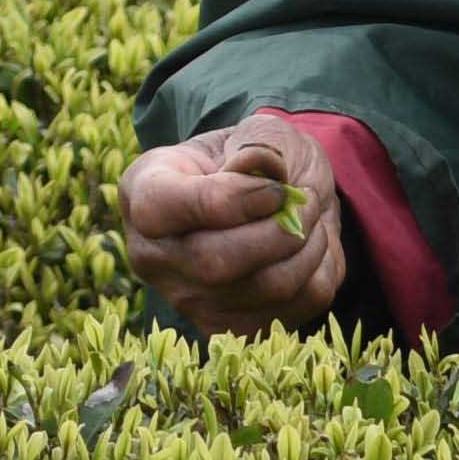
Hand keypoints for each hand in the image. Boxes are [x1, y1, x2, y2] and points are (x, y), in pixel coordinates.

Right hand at [119, 117, 350, 335]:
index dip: (228, 199)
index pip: (162, 208)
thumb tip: (263, 170)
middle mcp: (151, 255)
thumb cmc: (250, 159)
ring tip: (312, 218)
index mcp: (141, 192)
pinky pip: (292, 311)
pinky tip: (308, 249)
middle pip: (215, 262)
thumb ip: (260, 143)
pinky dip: (316, 274)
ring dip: (307, 248)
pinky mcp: (231, 329)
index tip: (275, 188)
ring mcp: (188, 300)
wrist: (267, 200)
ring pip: (263, 288)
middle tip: (307, 199)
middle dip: (279, 229)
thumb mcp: (255, 130)